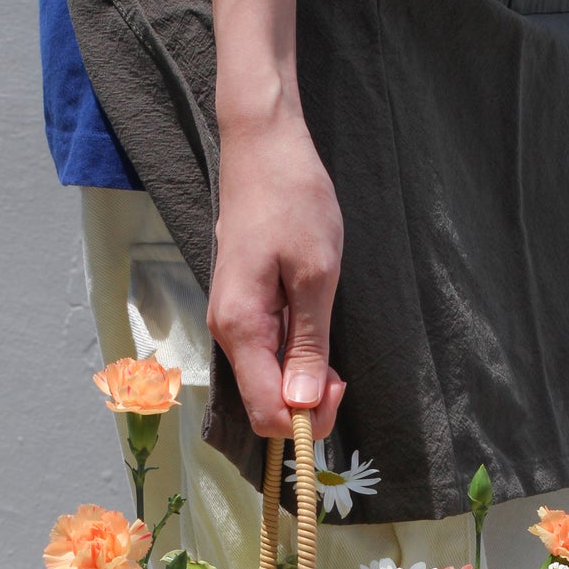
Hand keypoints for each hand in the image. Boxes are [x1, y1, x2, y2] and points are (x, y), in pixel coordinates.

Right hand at [207, 110, 344, 438]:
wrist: (263, 149)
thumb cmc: (293, 201)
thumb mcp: (316, 274)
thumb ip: (308, 343)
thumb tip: (301, 403)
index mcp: (241, 328)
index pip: (265, 412)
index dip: (304, 420)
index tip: (336, 388)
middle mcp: (228, 333)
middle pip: (264, 403)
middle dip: (306, 401)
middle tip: (340, 370)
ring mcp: (233, 323)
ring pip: (267, 381)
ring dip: (302, 378)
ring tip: (329, 343)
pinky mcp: (243, 311)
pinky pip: (266, 356)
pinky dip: (294, 356)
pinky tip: (313, 330)